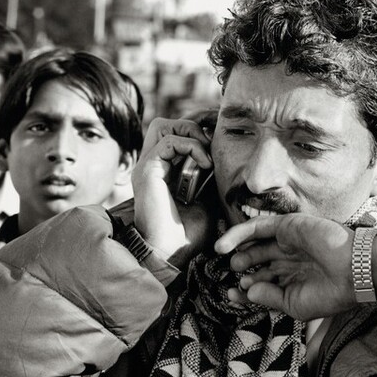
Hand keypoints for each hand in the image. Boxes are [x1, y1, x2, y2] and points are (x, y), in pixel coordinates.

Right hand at [132, 118, 213, 267]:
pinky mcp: (147, 170)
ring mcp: (148, 166)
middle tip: (214, 139)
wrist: (171, 253)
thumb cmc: (188, 233)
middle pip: (166, 123)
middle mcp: (153, 165)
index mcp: (164, 170)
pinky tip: (205, 164)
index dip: (197, 127)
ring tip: (208, 153)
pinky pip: (168, 142)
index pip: (175, 133)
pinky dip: (191, 147)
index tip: (219, 133)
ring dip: (190, 133)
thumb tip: (229, 158)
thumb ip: (211, 177)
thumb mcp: (208, 199)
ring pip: (163, 126)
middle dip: (193, 124)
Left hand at [215, 213, 355, 319]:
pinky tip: (224, 245)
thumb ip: (269, 297)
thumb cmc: (330, 294)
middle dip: (244, 270)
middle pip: (258, 262)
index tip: (231, 295)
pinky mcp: (287, 225)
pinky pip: (257, 227)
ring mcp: (289, 242)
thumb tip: (248, 292)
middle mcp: (290, 260)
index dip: (245, 290)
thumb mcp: (294, 304)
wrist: (353, 273)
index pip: (263, 282)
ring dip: (239, 251)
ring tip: (227, 261)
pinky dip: (238, 234)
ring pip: (256, 243)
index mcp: (294, 279)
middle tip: (235, 277)